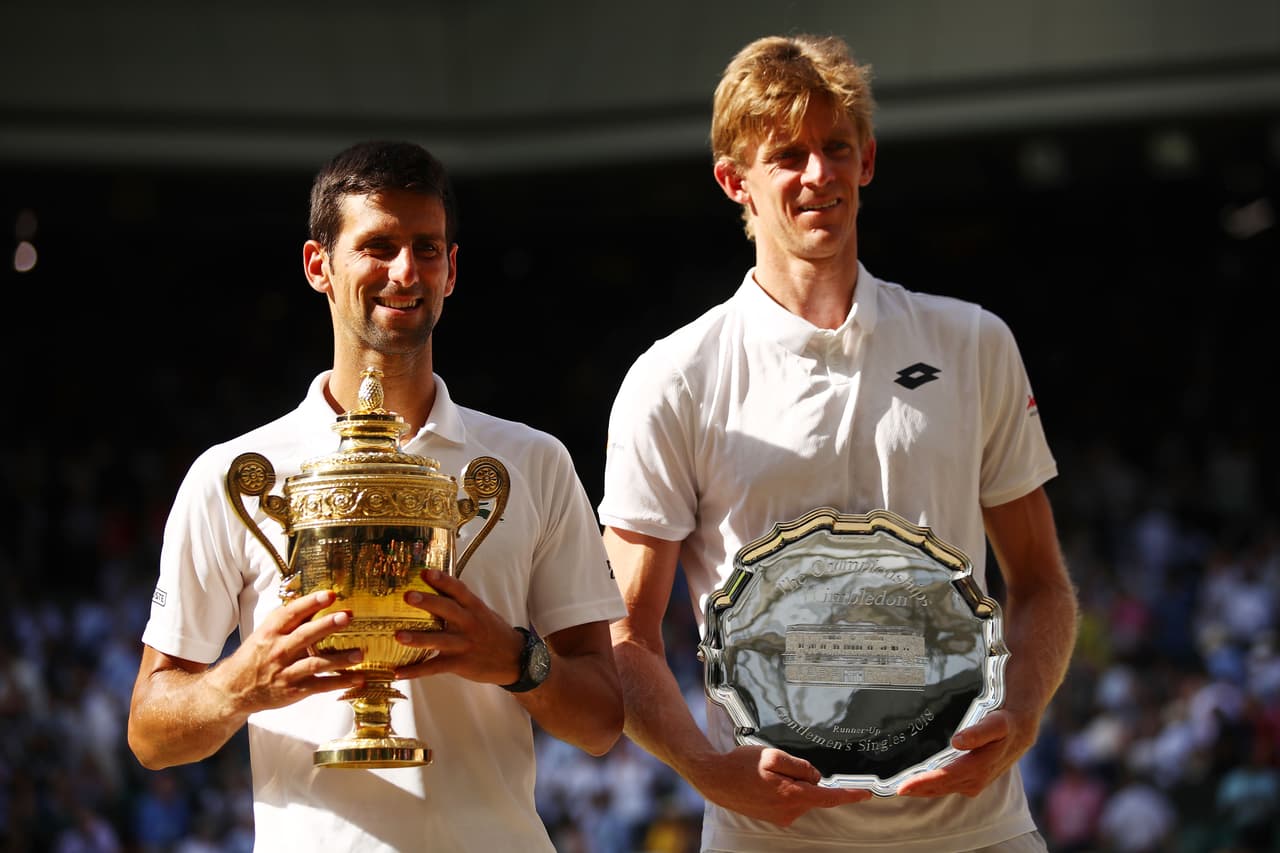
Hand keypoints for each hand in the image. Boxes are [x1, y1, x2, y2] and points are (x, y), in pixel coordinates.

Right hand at [214, 589, 363, 711]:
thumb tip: (315, 601)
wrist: (233, 690)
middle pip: (305, 636)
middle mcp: (279, 651)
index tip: (330, 595)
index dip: (311, 603)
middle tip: (347, 617)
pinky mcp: (294, 690)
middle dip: (326, 625)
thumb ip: (288, 620)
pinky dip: (340, 682)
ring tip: (360, 654)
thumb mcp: (265, 634)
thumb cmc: (255, 656)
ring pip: (316, 664)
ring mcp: (287, 672)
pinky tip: (359, 678)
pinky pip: (320, 686)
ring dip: (339, 659)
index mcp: (271, 632)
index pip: (291, 614)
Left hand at [392, 569, 523, 685]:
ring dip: (418, 639)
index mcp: (475, 607)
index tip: (426, 572)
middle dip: (428, 602)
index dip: (443, 580)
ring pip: (439, 640)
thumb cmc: (493, 632)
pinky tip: (398, 672)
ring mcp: (465, 644)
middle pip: (447, 610)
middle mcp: (470, 623)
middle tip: (408, 596)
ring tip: (398, 636)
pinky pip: (435, 668)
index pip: (458, 590)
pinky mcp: (460, 663)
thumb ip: (462, 603)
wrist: (515, 659)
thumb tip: (435, 589)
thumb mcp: (483, 613)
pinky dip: (415, 671)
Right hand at [696, 745, 871, 825]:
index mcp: (791, 794)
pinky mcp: (773, 817)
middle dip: (803, 776)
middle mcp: (789, 810)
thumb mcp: (772, 755)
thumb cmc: (741, 765)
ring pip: (800, 795)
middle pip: (812, 791)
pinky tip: (763, 782)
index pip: (829, 797)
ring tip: (766, 773)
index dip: (849, 795)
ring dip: (791, 782)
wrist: (716, 780)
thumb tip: (815, 776)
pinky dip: (782, 789)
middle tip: (780, 764)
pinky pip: (788, 800)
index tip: (866, 794)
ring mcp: (780, 816)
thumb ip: (799, 765)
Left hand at [895, 709, 1031, 797]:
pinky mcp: (971, 781)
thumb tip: (957, 740)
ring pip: (942, 789)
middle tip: (891, 788)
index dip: (922, 783)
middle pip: (939, 787)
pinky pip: (947, 787)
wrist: (1020, 731)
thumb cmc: (1006, 725)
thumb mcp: (996, 723)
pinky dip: (932, 788)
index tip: (902, 786)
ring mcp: (973, 783)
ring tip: (900, 788)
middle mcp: (974, 779)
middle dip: (916, 789)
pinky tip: (918, 784)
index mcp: (978, 767)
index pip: (944, 777)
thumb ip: (978, 732)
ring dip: (922, 791)